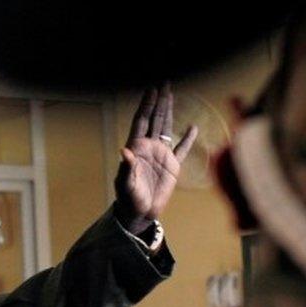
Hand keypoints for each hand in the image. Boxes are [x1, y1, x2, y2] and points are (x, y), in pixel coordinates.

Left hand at [114, 83, 198, 233]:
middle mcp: (148, 148)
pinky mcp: (172, 166)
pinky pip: (182, 149)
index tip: (152, 90)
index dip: (146, 105)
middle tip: (164, 83)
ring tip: (171, 95)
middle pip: (154, 119)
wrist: (140, 213)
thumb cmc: (128, 199)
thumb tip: (124, 151)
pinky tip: (192, 126)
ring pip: (166, 128)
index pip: (141, 121)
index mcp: (136, 148)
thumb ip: (126, 168)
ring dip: (169, 112)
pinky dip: (187, 138)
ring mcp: (161, 155)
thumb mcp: (125, 184)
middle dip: (159, 102)